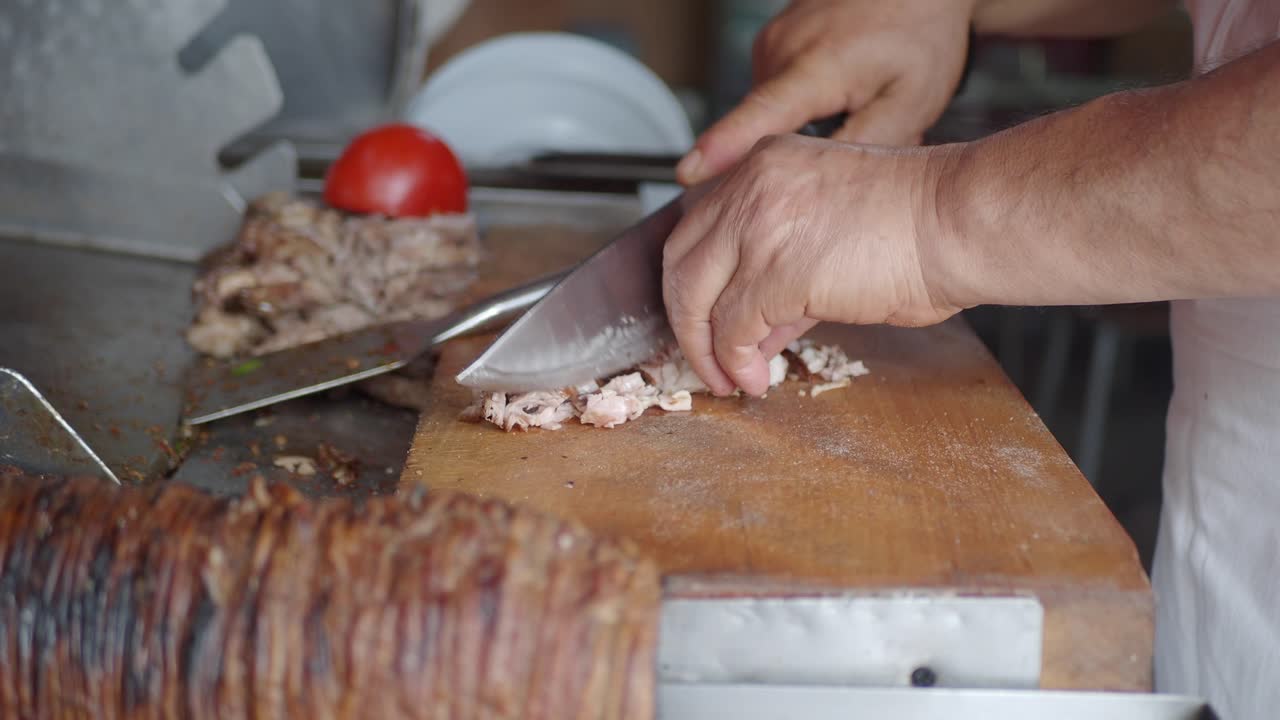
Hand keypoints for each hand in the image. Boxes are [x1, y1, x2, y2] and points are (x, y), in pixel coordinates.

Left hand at [663, 134, 964, 395]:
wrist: (958, 220)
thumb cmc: (919, 224)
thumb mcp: (830, 230)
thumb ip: (781, 271)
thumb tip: (752, 330)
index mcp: (764, 165)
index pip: (697, 225)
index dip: (692, 280)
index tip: (702, 317)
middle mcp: (751, 187)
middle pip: (681, 260)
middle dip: (685, 319)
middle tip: (703, 356)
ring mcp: (758, 227)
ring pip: (696, 297)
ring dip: (704, 349)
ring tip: (726, 379)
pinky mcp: (775, 272)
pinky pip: (733, 329)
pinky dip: (735, 362)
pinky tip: (753, 378)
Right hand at [677, 0, 972, 184]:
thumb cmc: (918, 34)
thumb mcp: (912, 101)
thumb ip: (866, 147)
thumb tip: (820, 186)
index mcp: (817, 66)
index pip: (760, 115)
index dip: (722, 148)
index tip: (688, 173)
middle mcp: (782, 51)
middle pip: (765, 130)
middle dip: (801, 151)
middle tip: (858, 126)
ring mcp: (771, 43)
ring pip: (772, 113)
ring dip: (805, 126)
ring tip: (852, 102)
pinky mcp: (769, 43)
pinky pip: (774, 92)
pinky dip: (802, 105)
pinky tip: (837, 89)